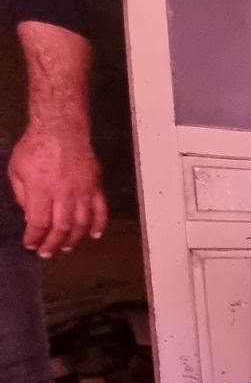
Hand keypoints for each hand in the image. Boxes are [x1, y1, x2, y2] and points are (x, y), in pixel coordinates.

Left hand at [8, 125, 106, 257]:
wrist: (61, 129)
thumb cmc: (35, 148)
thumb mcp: (17, 170)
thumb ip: (23, 196)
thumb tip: (31, 217)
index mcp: (42, 190)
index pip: (39, 222)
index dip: (35, 237)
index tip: (31, 245)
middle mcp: (64, 194)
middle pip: (61, 227)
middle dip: (53, 243)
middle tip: (47, 252)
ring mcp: (83, 191)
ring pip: (82, 222)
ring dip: (75, 238)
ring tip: (67, 246)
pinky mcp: (95, 187)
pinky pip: (100, 210)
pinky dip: (99, 224)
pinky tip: (94, 234)